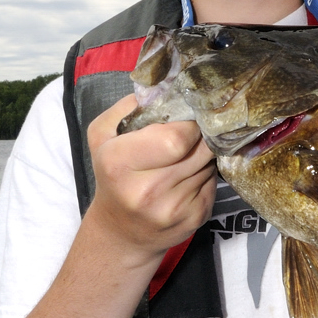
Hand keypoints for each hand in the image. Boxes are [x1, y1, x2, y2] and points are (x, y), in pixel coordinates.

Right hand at [85, 94, 217, 256]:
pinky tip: (189, 176)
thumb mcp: (103, 135)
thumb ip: (130, 106)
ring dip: (203, 154)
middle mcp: (147, 191)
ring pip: (209, 164)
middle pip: (198, 149)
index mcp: (119, 163)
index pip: (176, 138)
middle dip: (200, 135)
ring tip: (187, 155)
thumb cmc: (112, 175)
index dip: (187, 124)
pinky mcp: (195, 219)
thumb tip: (167, 84)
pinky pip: (214, 183)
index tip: (186, 118)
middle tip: (194, 131)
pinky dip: (205, 174)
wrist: (121, 233)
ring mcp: (173, 209)